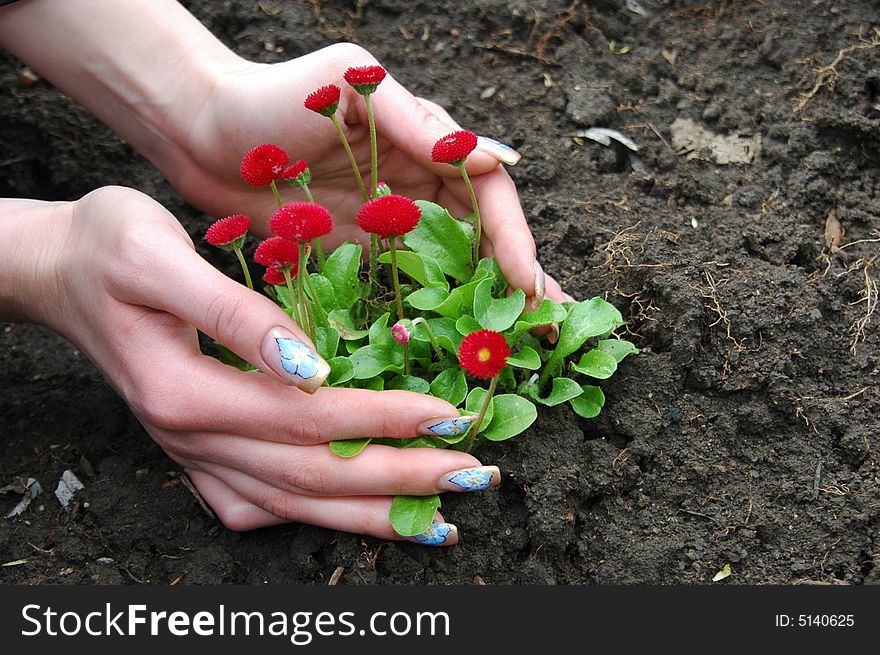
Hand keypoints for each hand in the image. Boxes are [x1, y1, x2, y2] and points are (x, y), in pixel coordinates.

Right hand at [30, 186, 500, 541]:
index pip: (307, 419)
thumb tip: (310, 364)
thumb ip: (235, 314)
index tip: (450, 415)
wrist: (56, 274)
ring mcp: (195, 458)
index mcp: (187, 393)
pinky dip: (322, 518)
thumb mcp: (158, 257)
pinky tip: (365, 521)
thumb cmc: (106, 249)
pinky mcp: (198, 457)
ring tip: (442, 520)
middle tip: (475, 473)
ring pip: (295, 505)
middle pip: (313, 477)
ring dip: (374, 514)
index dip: (382, 419)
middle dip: (401, 478)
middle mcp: (193, 440)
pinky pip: (264, 505)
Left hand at [172, 43, 567, 307]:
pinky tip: (453, 342)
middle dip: (518, 280)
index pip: (488, 194)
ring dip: (487, 303)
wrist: (201, 130)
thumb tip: (498, 159)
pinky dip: (433, 311)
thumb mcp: (351, 84)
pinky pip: (404, 285)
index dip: (513, 238)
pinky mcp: (358, 253)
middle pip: (483, 237)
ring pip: (453, 266)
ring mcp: (390, 223)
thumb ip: (416, 122)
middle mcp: (417, 185)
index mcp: (426, 143)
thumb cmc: (274, 95)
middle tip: (550, 327)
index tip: (527, 282)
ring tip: (520, 343)